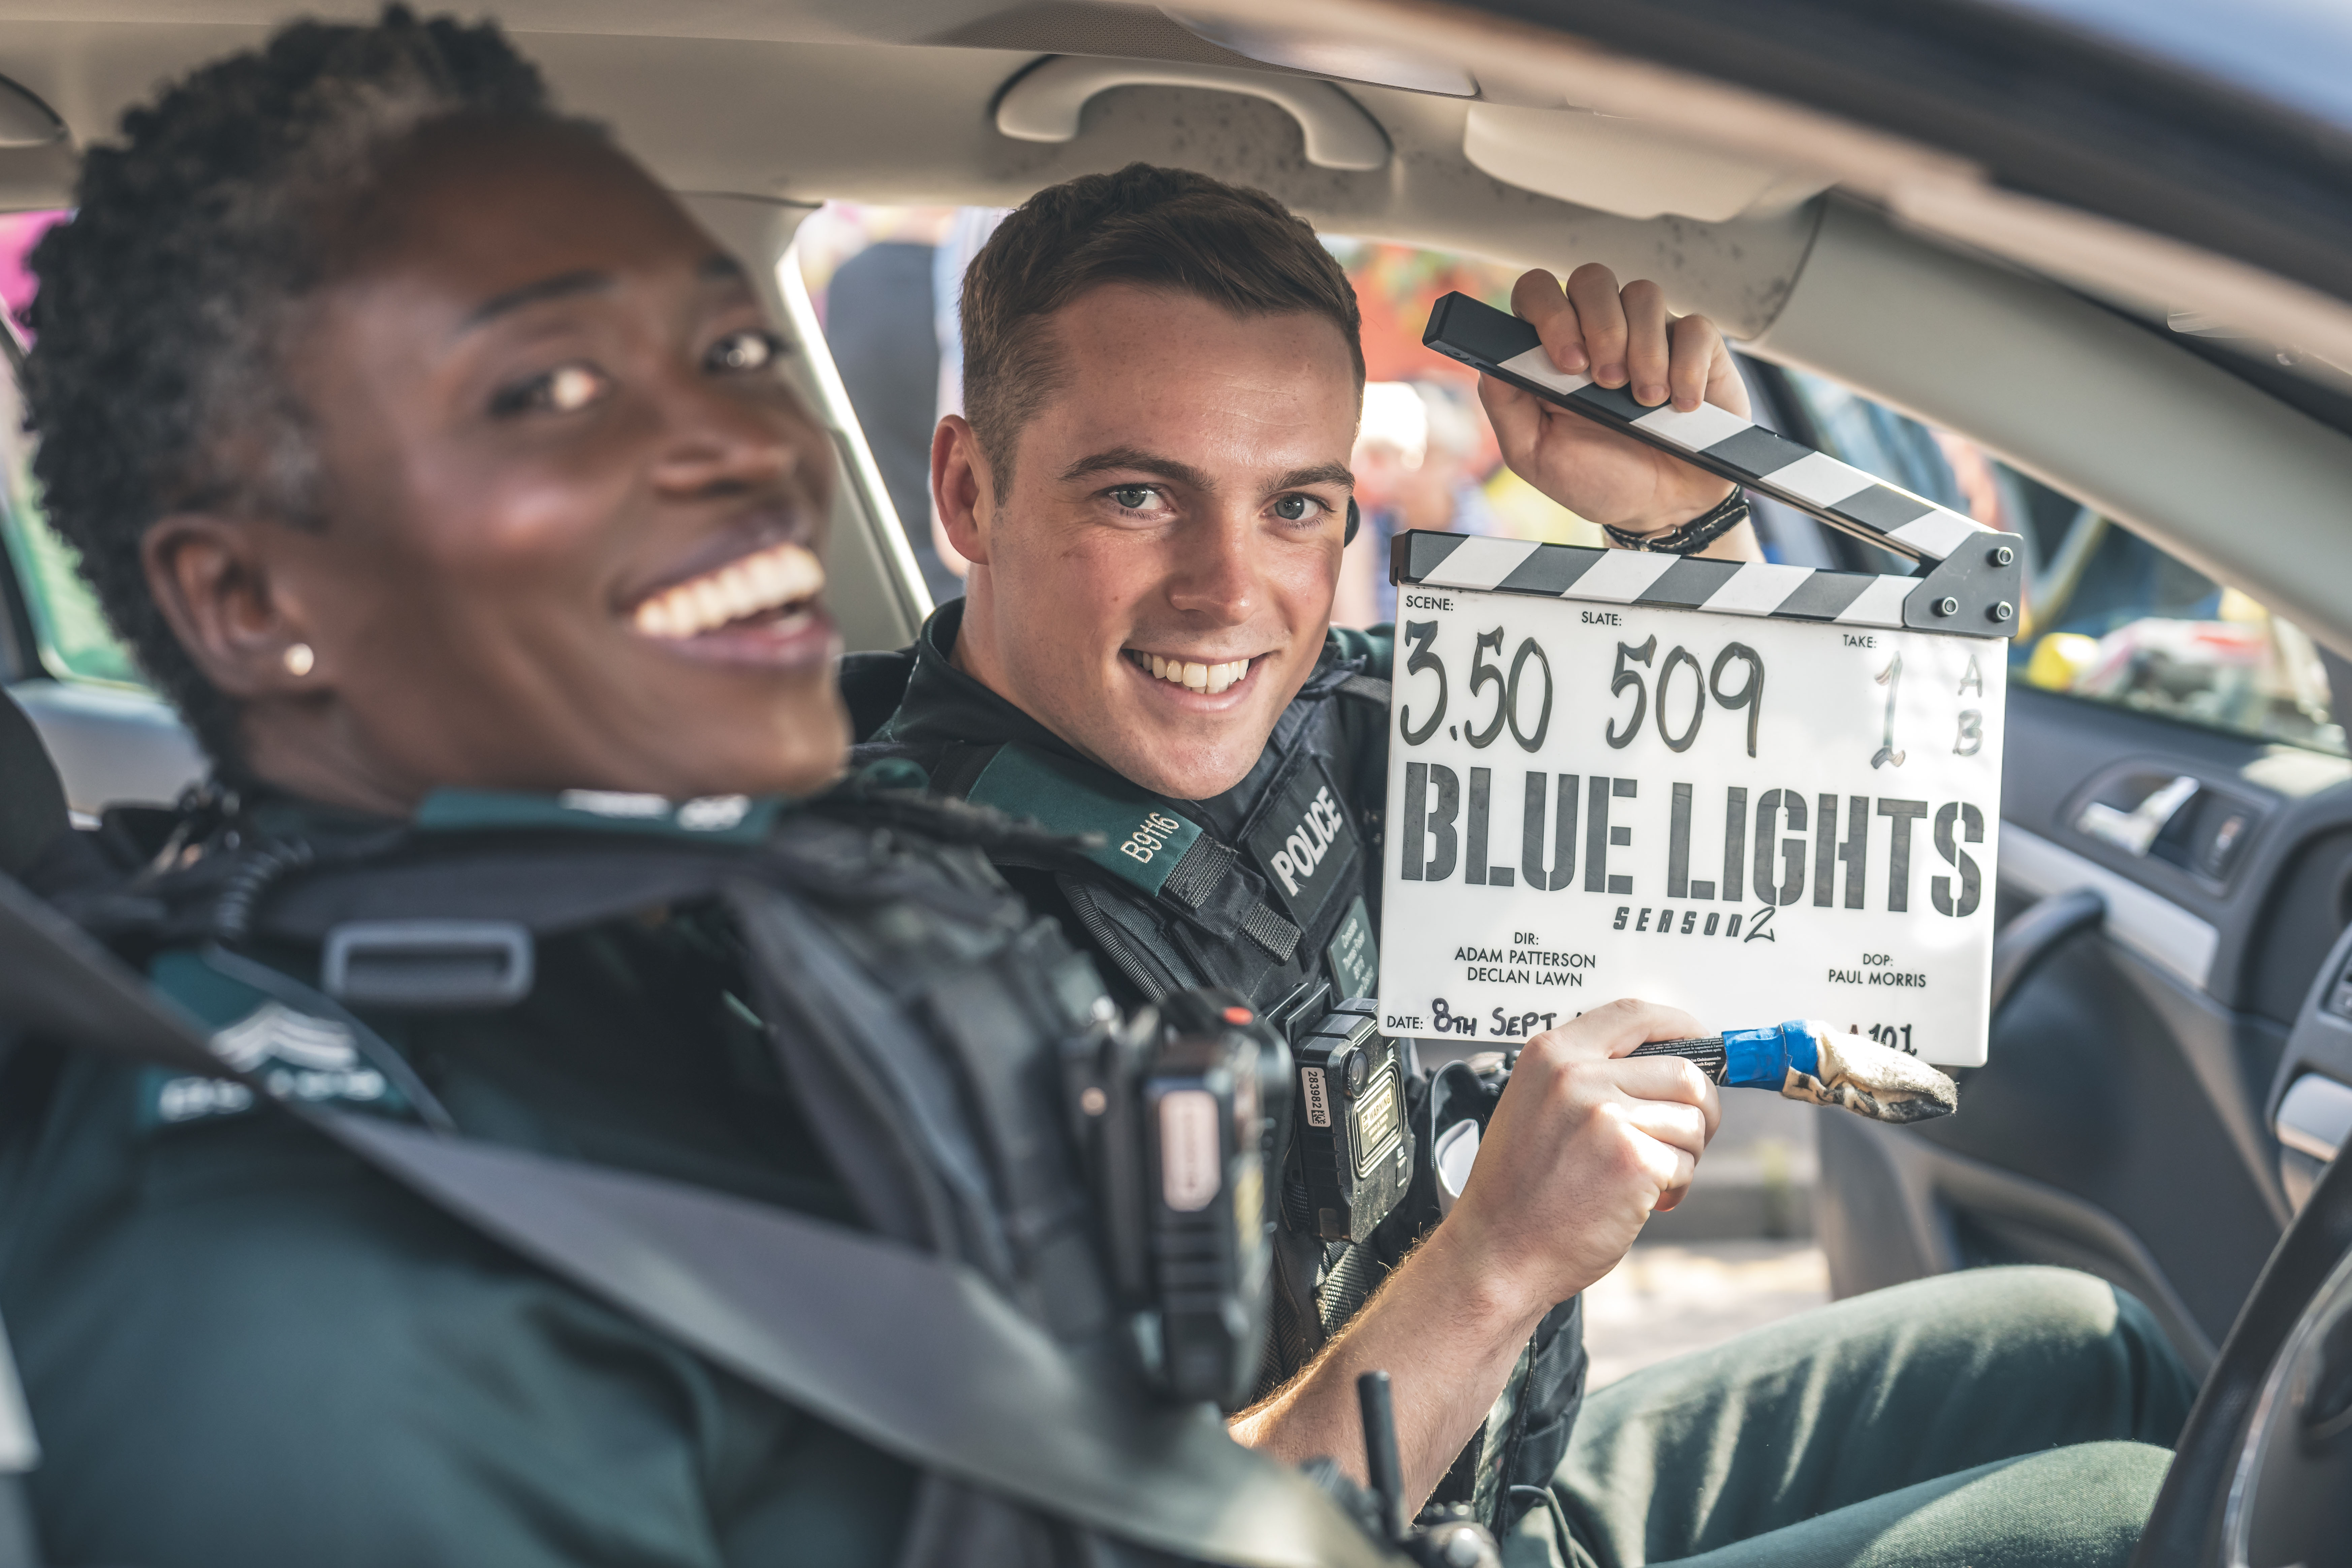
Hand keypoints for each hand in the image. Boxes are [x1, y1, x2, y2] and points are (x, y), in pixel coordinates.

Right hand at [1441, 999, 1720, 1315]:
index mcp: (1551, 1055)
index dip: (1680, 1026)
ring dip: (1683, 1154)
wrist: (1497, 1251)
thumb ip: (1588, 1074)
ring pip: (1692, 1119)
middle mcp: (1577, 1077)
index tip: (1701, 1042)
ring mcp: (1606, 1117)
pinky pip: (1685, 1163)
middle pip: (1682, 1071)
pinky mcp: (1632, 1161)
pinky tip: (1639, 1201)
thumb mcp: (1535, 1105)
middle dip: (1699, 1109)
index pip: (1634, 1014)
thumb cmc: (1518, 1190)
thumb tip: (1662, 1065)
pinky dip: (1674, 1187)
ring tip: (1645, 1177)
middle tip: (1681, 1139)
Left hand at [1478, 265, 1747, 536]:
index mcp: (1552, 348)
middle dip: (1600, 327)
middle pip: (1592, 278)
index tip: (1568, 363)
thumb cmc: (1596, 478)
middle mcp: (1599, 329)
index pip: (1537, 292)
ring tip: (1645, 402)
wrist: (1663, 508)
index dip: (1550, 312)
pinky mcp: (1697, 344)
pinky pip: (1695, 327)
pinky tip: (1681, 406)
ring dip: (1644, 352)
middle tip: (1607, 382)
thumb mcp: (1534, 453)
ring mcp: (1649, 331)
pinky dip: (1686, 369)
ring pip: (1644, 294)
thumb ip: (1506, 404)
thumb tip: (1490, 359)